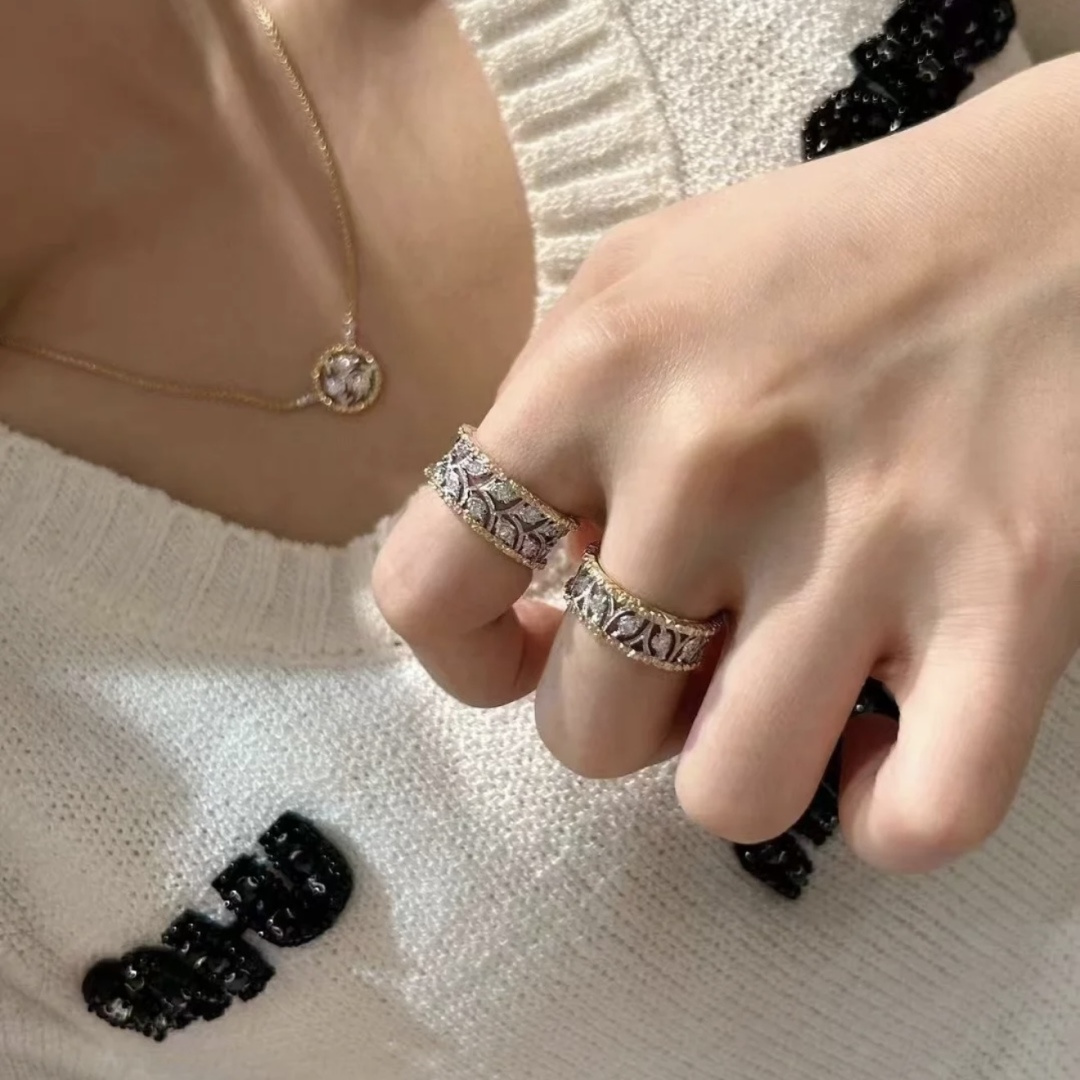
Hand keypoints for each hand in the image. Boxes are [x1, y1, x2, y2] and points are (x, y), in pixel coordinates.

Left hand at [374, 56, 1079, 873]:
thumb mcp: (630, 292)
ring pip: (727, 795)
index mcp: (595, 373)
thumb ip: (543, 436)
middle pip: (586, 727)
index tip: (525, 644)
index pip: (427, 591)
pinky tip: (884, 742)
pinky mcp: (1009, 601)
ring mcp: (862, 541)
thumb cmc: (817, 263)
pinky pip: (918, 817)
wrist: (1046, 217)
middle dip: (623, 706)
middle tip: (688, 636)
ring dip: (734, 759)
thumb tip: (516, 606)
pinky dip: (887, 812)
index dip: (464, 655)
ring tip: (778, 680)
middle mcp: (709, 460)